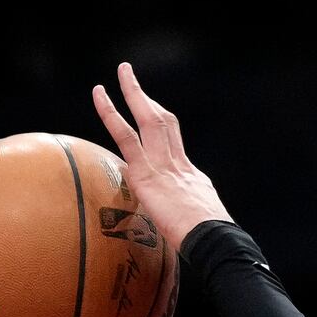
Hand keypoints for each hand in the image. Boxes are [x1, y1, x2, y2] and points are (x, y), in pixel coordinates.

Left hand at [91, 62, 230, 250]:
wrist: (214, 239)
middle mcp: (179, 164)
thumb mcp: (197, 228)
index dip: (160, 128)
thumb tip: (179, 232)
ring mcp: (164, 166)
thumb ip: (183, 222)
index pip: (173, 145)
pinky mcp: (148, 175)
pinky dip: (112, 117)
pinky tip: (102, 99)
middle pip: (164, 121)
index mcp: (191, 177)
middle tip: (129, 76)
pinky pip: (126, 138)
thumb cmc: (209, 245)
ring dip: (132, 93)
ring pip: (147, 120)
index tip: (148, 113)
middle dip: (146, 98)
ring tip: (120, 72)